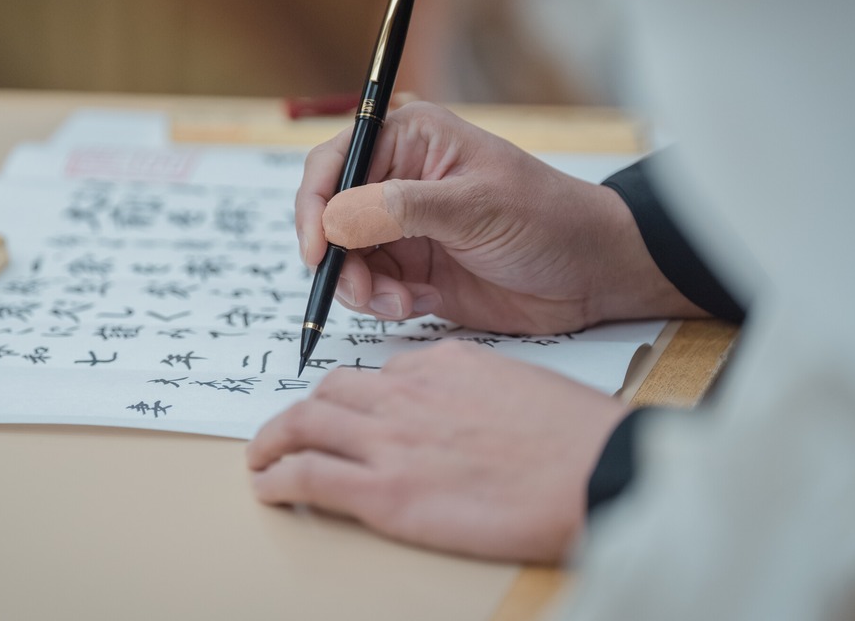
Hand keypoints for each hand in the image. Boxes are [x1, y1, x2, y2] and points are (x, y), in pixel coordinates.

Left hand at [247, 342, 629, 562]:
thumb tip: (450, 408)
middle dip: (304, 409)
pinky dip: (277, 478)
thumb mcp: (518, 385)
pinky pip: (309, 475)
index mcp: (441, 363)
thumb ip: (472, 389)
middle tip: (288, 429)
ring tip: (260, 458)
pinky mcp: (386, 492)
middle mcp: (406, 394)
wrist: (594, 470)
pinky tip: (267, 487)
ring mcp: (392, 440)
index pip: (379, 372)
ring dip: (273, 439)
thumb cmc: (575, 436)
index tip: (348, 412)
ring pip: (306, 423)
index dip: (357, 394)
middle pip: (331, 390)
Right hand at [296, 102, 704, 333]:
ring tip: (401, 302)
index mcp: (410, 140)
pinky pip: (371, 289)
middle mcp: (397, 181)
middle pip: (329, 216)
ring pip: (345, 259)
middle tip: (361, 291)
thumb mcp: (474, 206)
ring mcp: (403, 229)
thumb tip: (333, 219)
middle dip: (337, 258)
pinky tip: (419, 304)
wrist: (593, 275)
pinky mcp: (414, 271)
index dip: (314, 205)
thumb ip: (400, 209)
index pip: (333, 163)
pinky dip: (384, 303)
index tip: (316, 250)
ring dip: (362, 287)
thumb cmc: (547, 220)